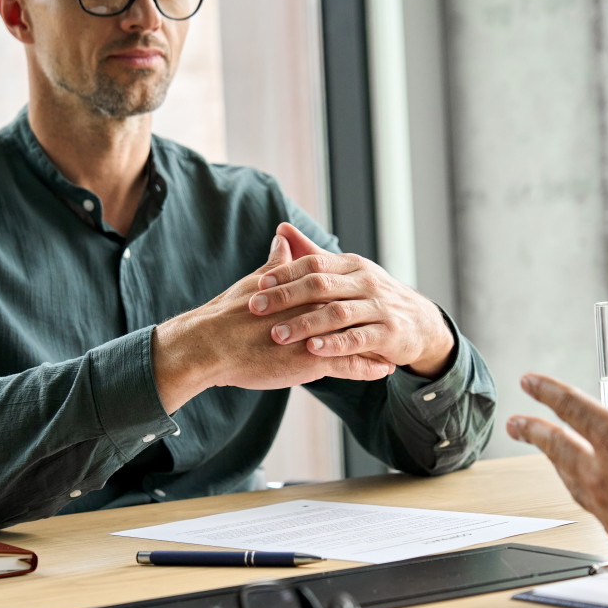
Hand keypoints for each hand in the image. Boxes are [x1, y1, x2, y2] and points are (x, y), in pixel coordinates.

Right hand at [151, 233, 395, 413]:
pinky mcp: (313, 360)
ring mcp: (316, 334)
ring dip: (376, 343)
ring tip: (394, 348)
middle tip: (391, 320)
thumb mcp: (256, 281)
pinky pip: (349, 365)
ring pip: (356, 338)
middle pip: (354, 310)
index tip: (370, 294)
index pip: (337, 287)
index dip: (355, 292)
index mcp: (302, 289)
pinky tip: (382, 370)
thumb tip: (284, 237)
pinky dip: (368, 367)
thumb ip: (276, 262)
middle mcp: (314, 308)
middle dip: (373, 316)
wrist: (212, 344)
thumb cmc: (227, 314)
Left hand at [247, 223, 454, 378]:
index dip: (285, 273)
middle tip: (256, 308)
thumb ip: (313, 254)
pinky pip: (359, 339)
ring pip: (338, 313)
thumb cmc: (373, 297)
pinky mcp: (390, 333)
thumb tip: (281, 228)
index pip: (314, 264)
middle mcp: (366, 282)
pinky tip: (313, 350)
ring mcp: (379, 307)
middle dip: (286, 296)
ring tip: (277, 335)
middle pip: (321, 285)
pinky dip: (335, 344)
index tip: (258, 284)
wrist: (421, 324)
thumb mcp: (347, 273)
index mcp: (352, 265)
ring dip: (305, 323)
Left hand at [505, 297, 607, 567]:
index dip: (550, 391)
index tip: (528, 381)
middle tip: (514, 424)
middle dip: (537, 430)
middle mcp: (603, 473)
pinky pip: (590, 508)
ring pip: (570, 478)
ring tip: (546, 458)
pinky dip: (583, 495)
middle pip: (559, 446)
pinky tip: (591, 501)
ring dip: (555, 462)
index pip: (574, 407)